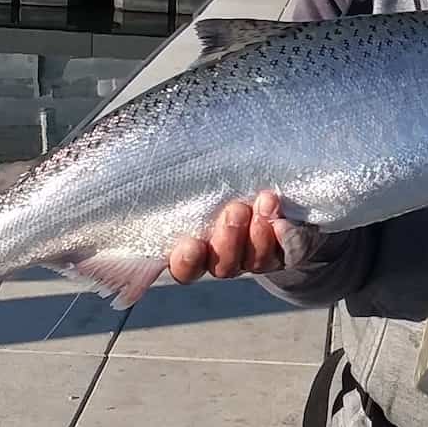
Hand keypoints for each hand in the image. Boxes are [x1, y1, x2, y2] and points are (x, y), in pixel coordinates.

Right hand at [168, 191, 319, 282]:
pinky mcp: (290, 251)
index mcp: (198, 250)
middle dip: (228, 239)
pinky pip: (289, 252)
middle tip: (234, 210)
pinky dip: (286, 237)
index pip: (185, 266)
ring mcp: (260, 258)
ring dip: (258, 232)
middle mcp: (228, 259)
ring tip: (263, 200)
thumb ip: (176, 181)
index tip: (190, 243)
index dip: (185, 260)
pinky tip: (282, 220)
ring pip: (255, 259)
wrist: (277, 200)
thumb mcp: (200, 183)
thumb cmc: (225, 186)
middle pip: (222, 265)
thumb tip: (137, 160)